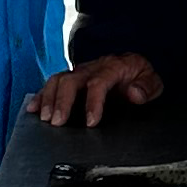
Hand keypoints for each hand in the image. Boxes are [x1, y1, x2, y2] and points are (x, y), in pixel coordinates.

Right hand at [33, 54, 163, 127]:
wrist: (133, 63)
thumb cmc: (140, 75)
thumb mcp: (152, 80)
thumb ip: (146, 87)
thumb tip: (134, 93)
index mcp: (113, 67)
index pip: (98, 83)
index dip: (93, 102)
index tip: (90, 122)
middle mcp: (93, 67)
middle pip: (71, 80)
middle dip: (62, 102)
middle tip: (58, 122)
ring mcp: (80, 71)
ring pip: (58, 80)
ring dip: (49, 99)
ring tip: (45, 118)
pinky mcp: (71, 77)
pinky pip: (53, 83)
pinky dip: (41, 96)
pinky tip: (33, 108)